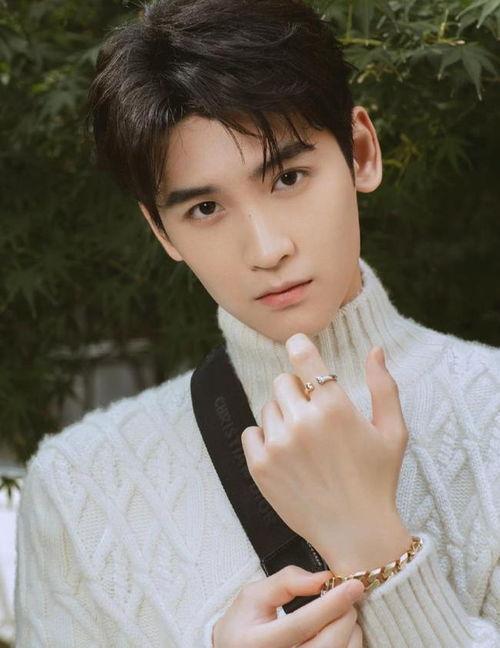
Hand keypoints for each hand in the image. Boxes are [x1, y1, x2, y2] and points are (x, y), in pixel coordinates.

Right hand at [212, 565, 364, 647]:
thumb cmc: (245, 625)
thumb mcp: (254, 596)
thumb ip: (286, 582)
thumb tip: (324, 578)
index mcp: (258, 644)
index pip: (301, 625)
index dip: (330, 604)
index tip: (352, 586)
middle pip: (327, 644)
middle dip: (344, 614)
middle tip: (345, 596)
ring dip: (350, 630)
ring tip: (339, 613)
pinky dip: (349, 643)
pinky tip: (339, 631)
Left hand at [241, 333, 411, 573]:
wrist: (356, 533)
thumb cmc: (378, 480)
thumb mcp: (393, 432)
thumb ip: (384, 387)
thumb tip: (375, 349)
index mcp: (334, 408)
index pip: (303, 357)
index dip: (299, 346)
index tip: (297, 345)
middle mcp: (302, 422)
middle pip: (282, 382)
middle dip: (297, 392)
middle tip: (313, 415)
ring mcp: (278, 445)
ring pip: (267, 408)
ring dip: (282, 417)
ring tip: (303, 442)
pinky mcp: (260, 467)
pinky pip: (250, 433)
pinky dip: (264, 438)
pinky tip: (286, 455)